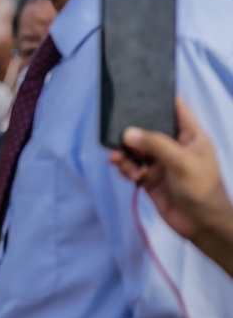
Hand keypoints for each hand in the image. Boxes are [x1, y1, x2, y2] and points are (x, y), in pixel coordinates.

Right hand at [109, 97, 232, 244]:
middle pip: (148, 128)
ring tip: (118, 158)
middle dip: (131, 129)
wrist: (202, 226)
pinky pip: (131, 166)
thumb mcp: (181, 162)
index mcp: (190, 136)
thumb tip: (127, 133)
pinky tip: (128, 174)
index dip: (159, 98)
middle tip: (115, 131)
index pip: (175, 108)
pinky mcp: (149, 178)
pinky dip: (125, 168)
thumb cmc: (201, 189)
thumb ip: (155, 144)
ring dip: (124, 152)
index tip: (137, 90)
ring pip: (135, 148)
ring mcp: (160, 162)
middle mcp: (173, 146)